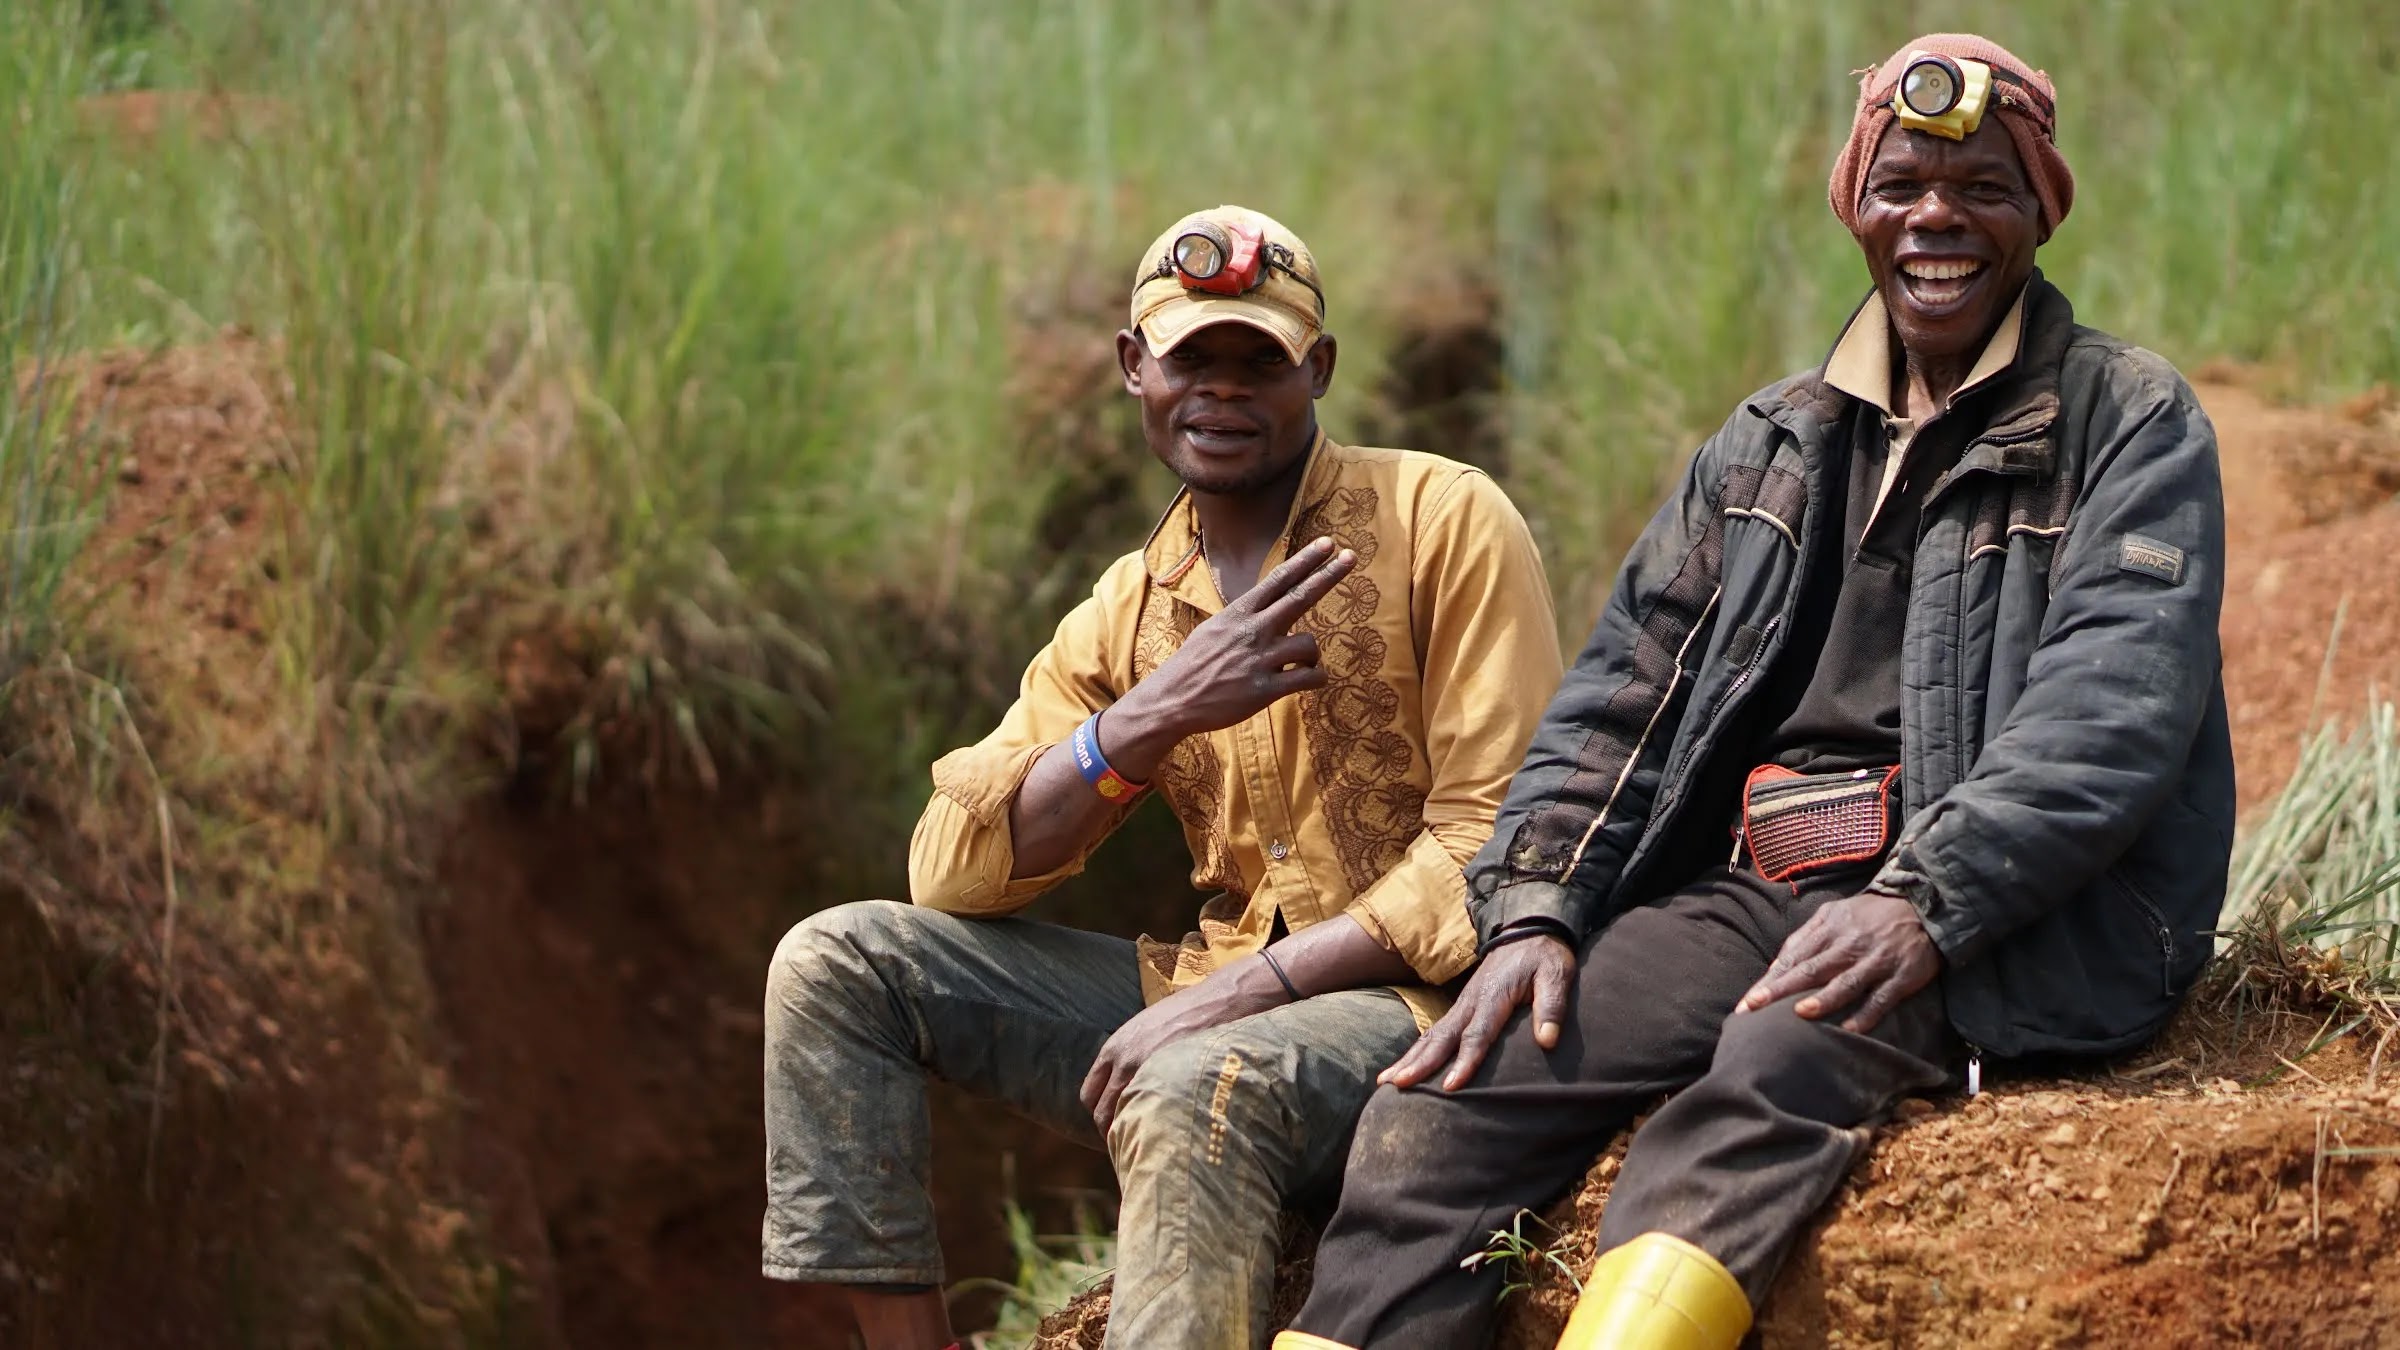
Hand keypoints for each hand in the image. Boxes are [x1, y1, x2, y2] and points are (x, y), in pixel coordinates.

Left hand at [1080, 960, 1280, 1137]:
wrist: (1218, 1001)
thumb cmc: (1186, 1013)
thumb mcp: (1146, 1029)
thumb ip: (1129, 1055)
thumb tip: (1124, 1084)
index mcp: (1114, 1048)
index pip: (1089, 1094)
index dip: (1098, 1114)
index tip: (1110, 1125)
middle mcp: (1123, 1061)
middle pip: (1101, 1113)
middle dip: (1109, 1132)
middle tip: (1126, 1144)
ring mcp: (1146, 1071)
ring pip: (1124, 1118)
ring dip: (1130, 1133)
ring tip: (1144, 1144)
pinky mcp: (1170, 1080)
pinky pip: (1152, 1114)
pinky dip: (1152, 1126)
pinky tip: (1163, 1131)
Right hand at [1111, 538, 1356, 763]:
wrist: (1172, 701)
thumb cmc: (1194, 665)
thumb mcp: (1214, 629)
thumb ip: (1243, 617)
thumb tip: (1266, 606)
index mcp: (1239, 614)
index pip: (1277, 580)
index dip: (1305, 560)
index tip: (1328, 543)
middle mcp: (1252, 631)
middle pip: (1299, 597)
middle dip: (1328, 575)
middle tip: (1351, 557)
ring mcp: (1260, 660)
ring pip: (1310, 644)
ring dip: (1312, 654)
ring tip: (1301, 664)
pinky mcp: (1265, 691)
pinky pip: (1309, 678)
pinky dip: (1316, 678)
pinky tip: (1310, 680)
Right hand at [1377, 931, 1575, 1091]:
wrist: (1528, 929)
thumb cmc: (1544, 955)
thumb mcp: (1557, 974)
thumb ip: (1552, 1007)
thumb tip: (1548, 1041)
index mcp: (1494, 996)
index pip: (1477, 1034)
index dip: (1464, 1061)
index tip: (1450, 1086)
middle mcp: (1471, 1002)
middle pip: (1442, 1037)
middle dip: (1419, 1063)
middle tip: (1398, 1084)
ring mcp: (1463, 1004)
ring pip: (1432, 1035)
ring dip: (1410, 1058)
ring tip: (1387, 1081)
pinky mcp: (1461, 1006)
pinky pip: (1435, 1031)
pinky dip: (1417, 1049)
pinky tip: (1406, 1065)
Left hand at [1736, 892, 1939, 1032]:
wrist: (1923, 906)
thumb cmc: (1869, 915)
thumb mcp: (1834, 913)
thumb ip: (1805, 937)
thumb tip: (1776, 965)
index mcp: (1830, 928)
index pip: (1794, 957)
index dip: (1770, 980)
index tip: (1748, 1001)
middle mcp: (1850, 944)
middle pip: (1812, 969)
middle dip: (1781, 990)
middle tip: (1756, 1009)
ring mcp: (1877, 961)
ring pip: (1846, 982)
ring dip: (1824, 998)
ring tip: (1800, 1013)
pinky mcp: (1902, 976)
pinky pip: (1882, 998)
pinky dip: (1866, 1015)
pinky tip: (1849, 1030)